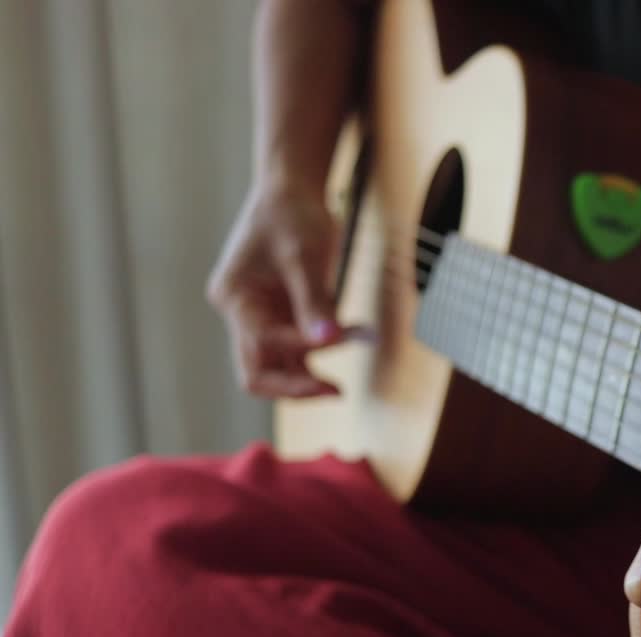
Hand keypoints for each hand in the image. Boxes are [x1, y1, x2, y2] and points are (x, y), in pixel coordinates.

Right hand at [207, 183, 351, 397]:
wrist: (293, 190)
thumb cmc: (293, 214)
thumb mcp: (304, 253)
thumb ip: (313, 299)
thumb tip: (326, 340)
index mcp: (235, 298)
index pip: (262, 343)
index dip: (301, 346)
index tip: (344, 334)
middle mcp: (243, 314)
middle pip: (258, 372)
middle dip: (295, 386)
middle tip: (336, 392)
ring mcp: (264, 319)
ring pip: (281, 367)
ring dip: (314, 372)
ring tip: (354, 365)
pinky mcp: (285, 318)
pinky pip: (302, 349)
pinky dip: (326, 350)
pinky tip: (357, 336)